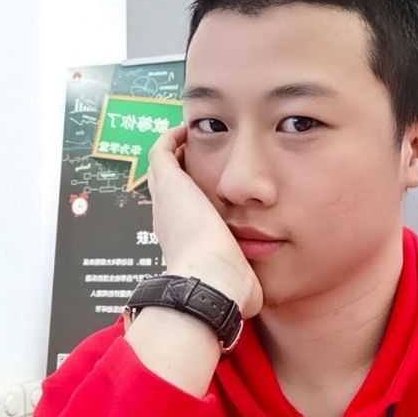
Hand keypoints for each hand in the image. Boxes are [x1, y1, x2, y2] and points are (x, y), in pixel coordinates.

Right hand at [146, 123, 263, 318]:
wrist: (212, 281)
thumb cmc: (227, 288)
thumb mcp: (237, 280)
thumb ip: (245, 277)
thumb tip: (256, 288)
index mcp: (183, 243)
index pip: (180, 215)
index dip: (191, 200)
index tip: (209, 190)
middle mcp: (169, 220)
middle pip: (167, 188)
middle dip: (183, 171)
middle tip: (200, 155)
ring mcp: (166, 200)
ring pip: (162, 167)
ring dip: (177, 151)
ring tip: (195, 136)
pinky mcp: (170, 183)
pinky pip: (161, 150)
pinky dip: (172, 137)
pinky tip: (190, 127)